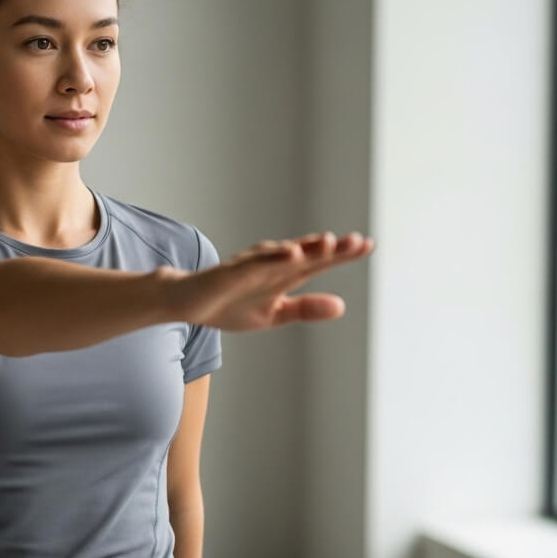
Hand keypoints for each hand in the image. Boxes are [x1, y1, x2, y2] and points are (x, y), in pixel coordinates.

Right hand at [170, 231, 374, 331]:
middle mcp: (272, 265)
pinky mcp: (231, 271)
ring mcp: (252, 265)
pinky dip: (274, 256)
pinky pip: (255, 262)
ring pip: (283, 254)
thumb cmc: (229, 306)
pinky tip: (292, 253)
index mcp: (284, 276)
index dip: (342, 255)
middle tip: (358, 242)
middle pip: (306, 254)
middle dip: (332, 249)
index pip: (318, 262)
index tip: (367, 245)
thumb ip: (306, 310)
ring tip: (330, 244)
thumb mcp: (274, 314)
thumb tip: (341, 305)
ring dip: (306, 247)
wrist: (188, 304)